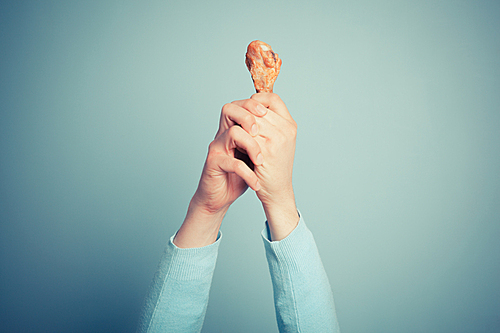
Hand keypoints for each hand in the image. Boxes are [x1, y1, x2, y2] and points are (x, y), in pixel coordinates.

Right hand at [173, 101, 266, 247]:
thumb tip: (283, 124)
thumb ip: (263, 139)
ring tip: (260, 162)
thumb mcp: (255, 154)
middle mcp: (223, 133)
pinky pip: (232, 162)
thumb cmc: (239, 176)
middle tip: (265, 135)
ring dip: (252, 146)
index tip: (267, 115)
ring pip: (234, 132)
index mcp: (233, 128)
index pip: (241, 104)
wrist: (220, 197)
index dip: (256, 104)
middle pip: (232, 110)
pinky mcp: (213, 163)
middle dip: (252, 119)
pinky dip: (248, 174)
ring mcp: (217, 147)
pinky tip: (256, 183)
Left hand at [233, 93, 298, 240]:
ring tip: (236, 136)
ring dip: (240, 126)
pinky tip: (236, 145)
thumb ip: (269, 124)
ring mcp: (277, 139)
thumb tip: (250, 106)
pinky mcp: (266, 150)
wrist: (277, 191)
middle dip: (244, 115)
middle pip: (258, 108)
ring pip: (250, 120)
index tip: (248, 110)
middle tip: (236, 125)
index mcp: (290, 125)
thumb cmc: (274, 167)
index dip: (257, 100)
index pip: (273, 98)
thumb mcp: (277, 141)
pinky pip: (247, 135)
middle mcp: (286, 129)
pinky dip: (239, 138)